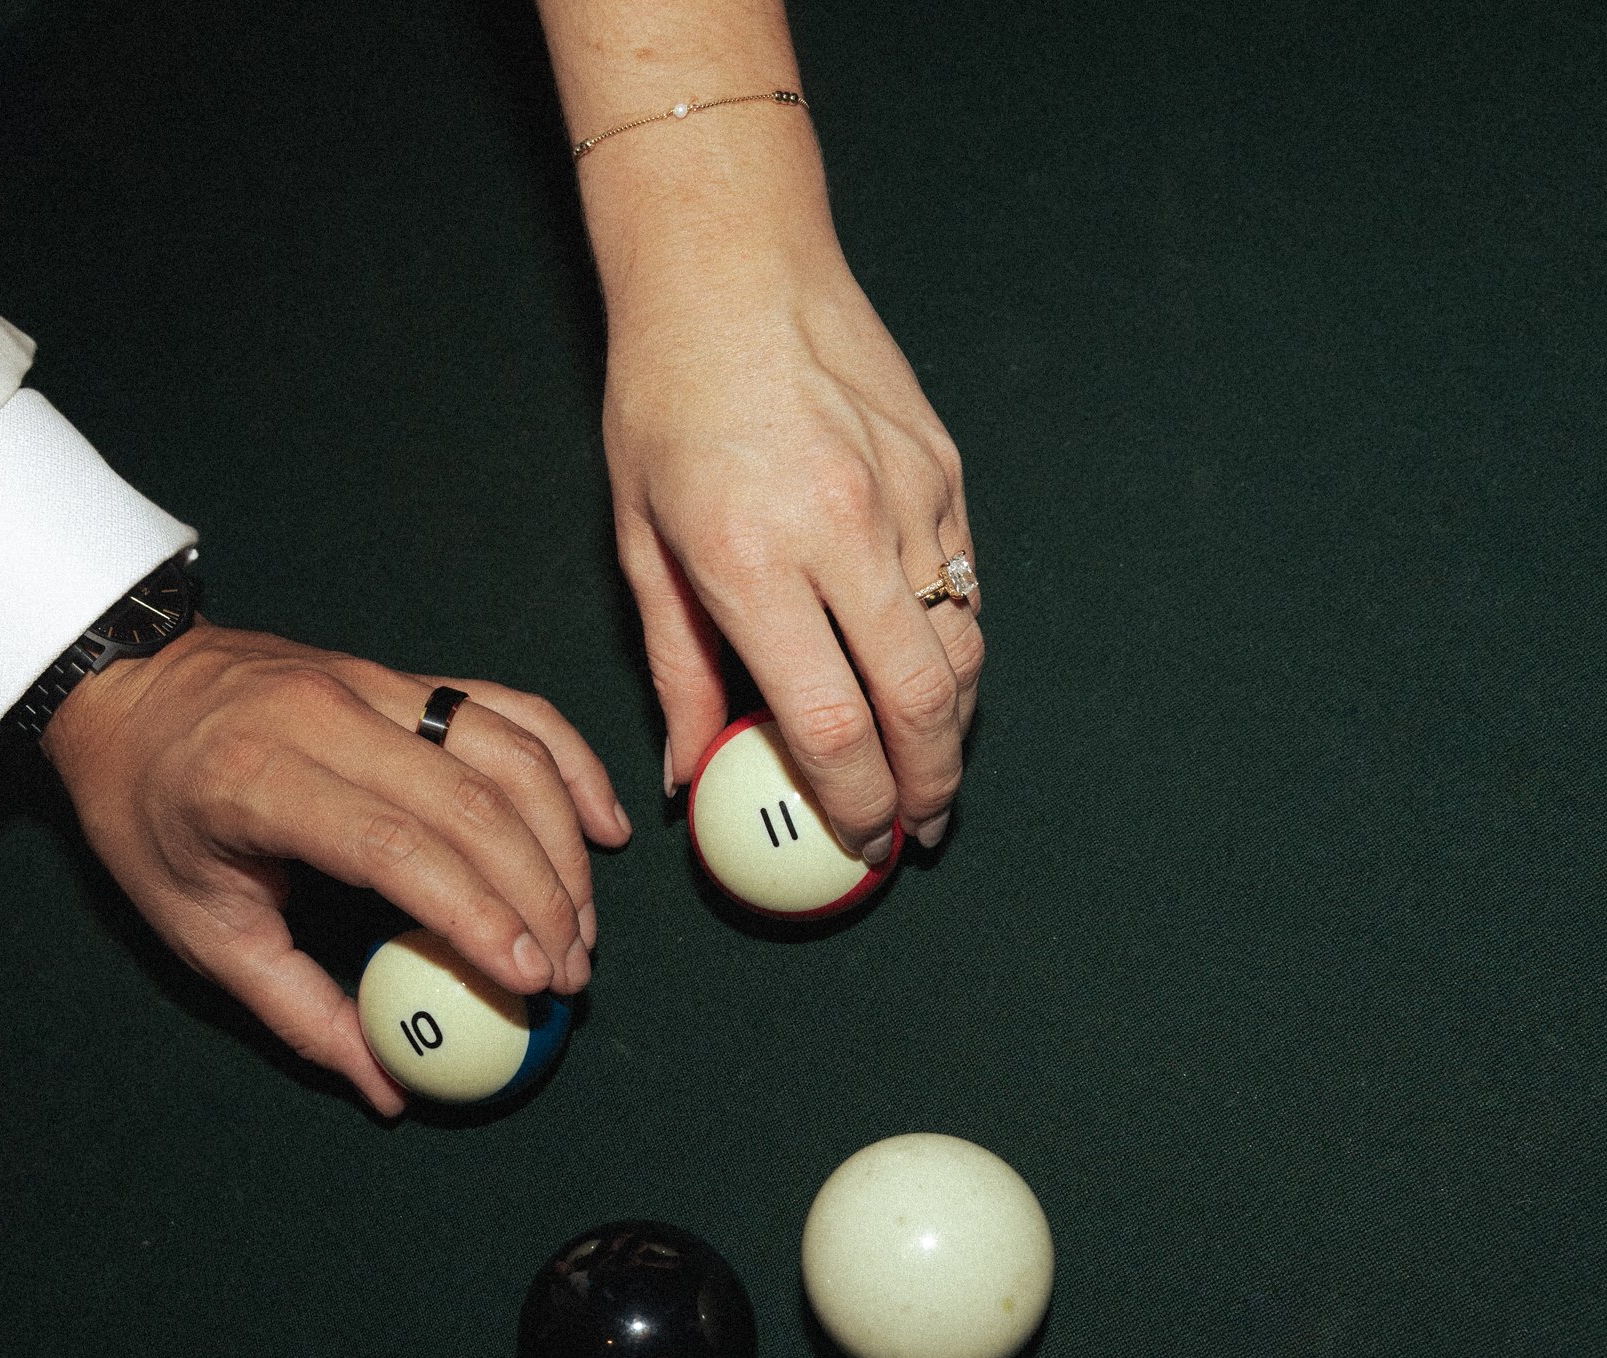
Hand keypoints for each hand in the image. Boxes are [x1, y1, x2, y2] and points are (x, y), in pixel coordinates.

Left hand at [42, 621, 630, 1114]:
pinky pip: (506, 708)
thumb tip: (388, 1086)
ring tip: (581, 924)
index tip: (527, 981)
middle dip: (540, 896)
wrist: (128, 686)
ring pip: (505, 750)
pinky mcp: (402, 673)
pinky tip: (602, 825)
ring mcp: (372, 682)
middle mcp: (327, 716)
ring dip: (561, 841)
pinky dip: (568, 761)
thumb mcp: (197, 925)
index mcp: (261, 779)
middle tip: (567, 976)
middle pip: (471, 802)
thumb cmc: (150, 814)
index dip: (476, 914)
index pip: (397, 846)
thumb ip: (298, 1007)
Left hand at [603, 254, 981, 857]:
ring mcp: (909, 497)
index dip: (855, 804)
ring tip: (929, 771)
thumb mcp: (639, 540)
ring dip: (954, 727)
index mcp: (752, 560)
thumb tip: (687, 771)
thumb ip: (675, 667)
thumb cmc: (663, 400)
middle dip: (930, 788)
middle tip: (916, 833)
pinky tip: (929, 674)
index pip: (832, 723)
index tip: (856, 844)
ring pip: (964, 648)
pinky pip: (966, 585)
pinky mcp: (944, 470)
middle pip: (924, 703)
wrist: (734, 264)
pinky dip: (956, 644)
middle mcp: (844, 532)